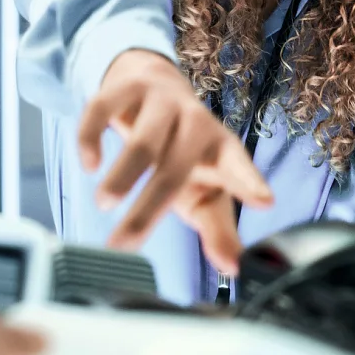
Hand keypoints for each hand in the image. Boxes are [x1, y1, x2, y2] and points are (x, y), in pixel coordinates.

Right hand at [80, 48, 274, 272]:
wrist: (154, 85)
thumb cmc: (182, 152)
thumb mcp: (202, 190)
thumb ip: (219, 231)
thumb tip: (233, 269)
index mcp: (220, 147)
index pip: (238, 165)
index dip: (249, 182)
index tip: (265, 201)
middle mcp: (194, 121)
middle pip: (175, 166)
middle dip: (149, 206)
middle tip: (124, 242)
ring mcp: (161, 101)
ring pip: (143, 139)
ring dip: (122, 174)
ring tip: (105, 202)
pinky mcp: (126, 87)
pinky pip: (104, 108)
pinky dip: (92, 136)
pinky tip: (89, 163)